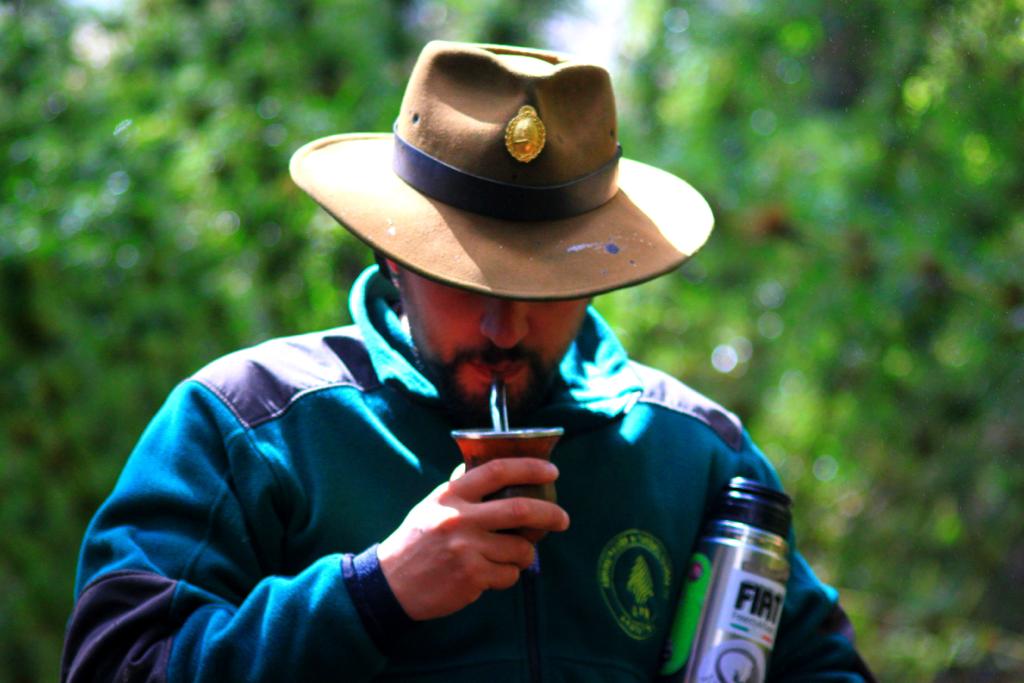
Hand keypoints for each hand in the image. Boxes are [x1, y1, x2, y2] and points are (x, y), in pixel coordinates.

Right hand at [377, 458, 569, 620]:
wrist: (391, 583)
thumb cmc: (417, 540)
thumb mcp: (433, 505)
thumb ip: (461, 488)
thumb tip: (495, 468)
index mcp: (451, 495)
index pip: (496, 471)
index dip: (530, 467)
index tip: (552, 471)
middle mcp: (459, 519)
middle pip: (520, 510)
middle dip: (550, 514)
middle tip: (563, 519)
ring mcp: (466, 549)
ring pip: (520, 549)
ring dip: (526, 554)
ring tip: (515, 556)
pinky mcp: (472, 577)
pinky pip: (508, 575)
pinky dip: (508, 575)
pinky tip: (492, 574)